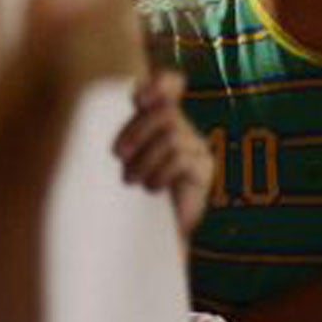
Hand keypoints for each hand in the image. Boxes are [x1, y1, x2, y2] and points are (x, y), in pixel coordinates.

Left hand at [112, 71, 213, 234]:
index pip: (170, 85)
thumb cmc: (130, 197)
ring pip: (171, 135)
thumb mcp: (122, 162)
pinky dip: (161, 172)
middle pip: (164, 112)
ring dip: (145, 159)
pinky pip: (182, 158)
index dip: (159, 84)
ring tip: (133, 180)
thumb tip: (116, 122)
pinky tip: (152, 188)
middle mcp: (182, 129)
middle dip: (137, 131)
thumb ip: (123, 140)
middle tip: (118, 156)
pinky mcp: (204, 169)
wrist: (150, 238)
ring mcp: (196, 148)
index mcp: (160, 121)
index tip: (138, 99)